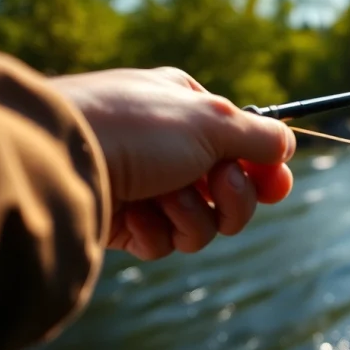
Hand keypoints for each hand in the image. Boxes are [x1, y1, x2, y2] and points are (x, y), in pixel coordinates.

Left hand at [50, 67, 296, 260]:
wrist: (62, 162)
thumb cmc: (136, 128)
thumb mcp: (212, 120)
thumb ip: (260, 136)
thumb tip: (288, 145)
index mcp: (188, 108)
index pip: (245, 143)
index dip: (266, 169)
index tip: (276, 186)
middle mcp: (169, 147)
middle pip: (231, 189)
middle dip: (233, 197)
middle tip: (218, 187)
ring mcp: (147, 186)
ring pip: (203, 222)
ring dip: (193, 215)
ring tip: (164, 199)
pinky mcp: (126, 223)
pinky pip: (166, 241)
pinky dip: (159, 231)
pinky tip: (136, 214)